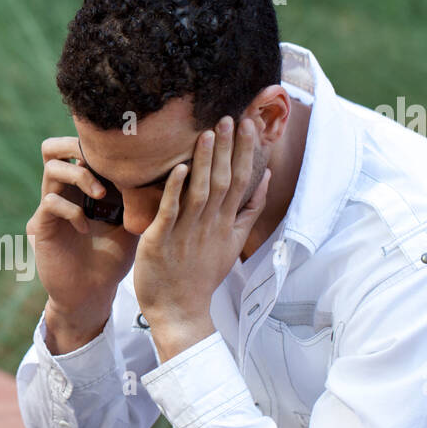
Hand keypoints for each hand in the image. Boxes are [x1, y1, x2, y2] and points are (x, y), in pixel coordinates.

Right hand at [26, 136, 139, 349]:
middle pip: (54, 147)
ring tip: (100, 195)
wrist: (91, 294)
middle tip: (103, 162)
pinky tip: (86, 228)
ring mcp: (50, 207)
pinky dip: (72, 210)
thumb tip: (171, 169)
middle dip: (79, 147)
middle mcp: (63, 191)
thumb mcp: (133, 224)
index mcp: (82, 184)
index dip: (100, 144)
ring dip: (80, 176)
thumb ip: (140, 197)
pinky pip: (50, 203)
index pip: (81, 147)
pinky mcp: (41, 226)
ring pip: (52, 168)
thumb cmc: (113, 259)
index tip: (128, 155)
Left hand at [133, 116, 271, 361]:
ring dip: (204, 162)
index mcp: (226, 223)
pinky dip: (175, 190)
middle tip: (230, 117)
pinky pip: (170, 212)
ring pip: (200, 191)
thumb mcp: (233, 242)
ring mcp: (186, 232)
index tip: (249, 125)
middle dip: (228, 149)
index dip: (245, 153)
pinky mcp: (162, 240)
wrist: (179, 309)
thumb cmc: (201, 274)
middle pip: (224, 181)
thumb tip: (264, 177)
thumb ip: (249, 210)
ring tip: (208, 133)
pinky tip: (180, 168)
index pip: (241, 181)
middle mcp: (210, 225)